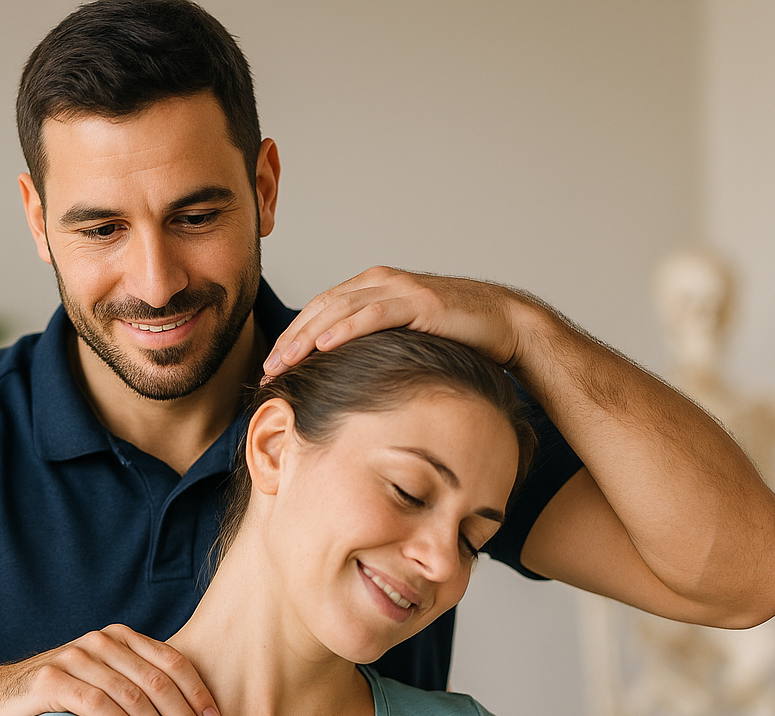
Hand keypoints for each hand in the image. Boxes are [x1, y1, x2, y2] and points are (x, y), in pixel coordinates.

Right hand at [0, 625, 218, 715]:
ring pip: (131, 695)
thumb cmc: (64, 699)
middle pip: (156, 682)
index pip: (172, 663)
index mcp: (121, 639)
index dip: (198, 694)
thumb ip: (140, 687)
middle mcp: (101, 642)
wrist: (0, 700)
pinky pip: (95, 703)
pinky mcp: (50, 681)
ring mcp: (74, 658)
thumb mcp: (106, 683)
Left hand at [263, 266, 533, 375]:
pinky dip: (346, 329)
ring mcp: (399, 289)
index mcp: (372, 287)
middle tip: (269, 369)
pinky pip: (374, 314)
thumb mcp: (403, 338)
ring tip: (285, 361)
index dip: (293, 336)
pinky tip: (324, 345)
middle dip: (292, 340)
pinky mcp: (419, 302)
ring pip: (340, 309)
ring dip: (308, 337)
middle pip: (321, 308)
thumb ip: (374, 344)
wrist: (505, 323)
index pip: (319, 309)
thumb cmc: (455, 335)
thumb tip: (341, 375)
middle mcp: (380, 281)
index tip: (273, 365)